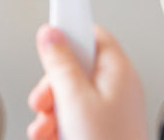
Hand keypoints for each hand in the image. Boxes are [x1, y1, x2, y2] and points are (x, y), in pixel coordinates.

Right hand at [26, 25, 145, 139]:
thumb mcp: (75, 98)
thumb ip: (61, 62)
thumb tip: (51, 33)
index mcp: (118, 71)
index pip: (92, 34)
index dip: (69, 33)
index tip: (49, 37)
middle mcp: (116, 88)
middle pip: (74, 67)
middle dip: (52, 84)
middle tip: (45, 98)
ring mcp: (109, 109)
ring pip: (69, 93)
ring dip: (50, 108)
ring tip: (47, 124)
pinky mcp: (100, 127)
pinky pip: (72, 114)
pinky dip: (56, 123)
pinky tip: (51, 134)